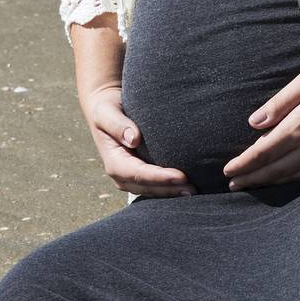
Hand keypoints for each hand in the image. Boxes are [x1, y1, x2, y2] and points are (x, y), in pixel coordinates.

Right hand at [82, 82, 196, 196]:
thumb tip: (134, 139)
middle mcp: (121, 173)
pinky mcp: (140, 173)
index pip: (138, 174)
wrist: (106, 108)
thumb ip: (118, 125)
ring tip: (194, 191)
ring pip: (152, 190)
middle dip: (169, 189)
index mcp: (113, 161)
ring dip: (171, 192)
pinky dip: (169, 187)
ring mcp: (130, 176)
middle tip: (193, 189)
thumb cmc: (107, 108)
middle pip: (147, 187)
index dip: (159, 178)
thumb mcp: (106, 112)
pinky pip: (154, 185)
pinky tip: (186, 186)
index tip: (181, 177)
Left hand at [222, 54, 299, 190]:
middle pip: (274, 169)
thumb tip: (254, 123)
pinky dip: (291, 179)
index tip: (227, 171)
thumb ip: (280, 102)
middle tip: (233, 185)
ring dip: (269, 181)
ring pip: (291, 175)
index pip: (263, 152)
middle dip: (251, 178)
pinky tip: (285, 177)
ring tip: (253, 184)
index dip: (243, 164)